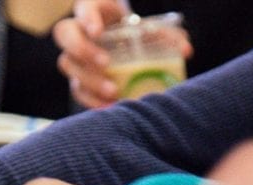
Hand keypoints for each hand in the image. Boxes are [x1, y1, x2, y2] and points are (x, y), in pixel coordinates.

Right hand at [53, 0, 191, 107]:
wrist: (124, 47)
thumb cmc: (136, 33)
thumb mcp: (151, 30)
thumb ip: (167, 37)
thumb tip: (186, 50)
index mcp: (93, 11)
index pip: (83, 8)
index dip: (87, 18)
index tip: (97, 31)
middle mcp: (78, 31)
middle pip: (65, 34)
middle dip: (83, 50)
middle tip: (105, 63)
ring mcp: (75, 56)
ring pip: (68, 64)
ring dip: (89, 79)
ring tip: (113, 91)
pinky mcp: (79, 78)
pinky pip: (77, 89)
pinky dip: (91, 100)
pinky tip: (108, 106)